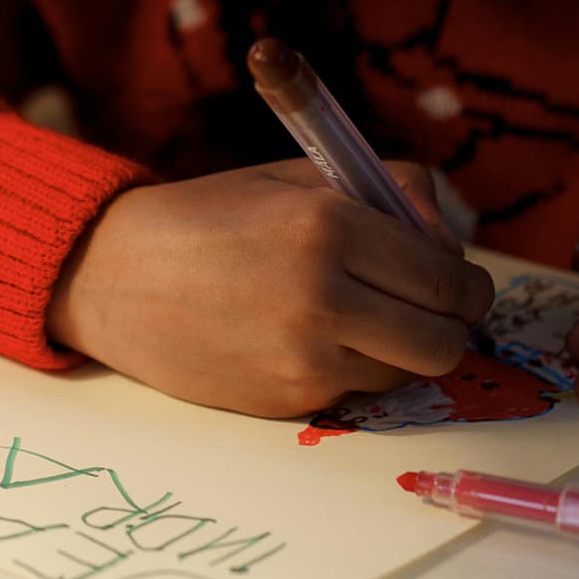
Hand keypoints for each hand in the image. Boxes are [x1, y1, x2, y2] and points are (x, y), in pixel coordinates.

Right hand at [49, 158, 493, 417]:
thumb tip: (451, 244)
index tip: (456, 282)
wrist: (112, 275)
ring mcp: (302, 358)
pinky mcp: (283, 400)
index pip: (449, 280)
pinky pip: (353, 391)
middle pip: (444, 342)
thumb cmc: (211, 217)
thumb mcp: (298, 178)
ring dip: (397, 351)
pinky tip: (305, 338)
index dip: (465, 286)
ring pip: (403, 374)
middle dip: (449, 327)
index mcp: (330, 226)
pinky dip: (348, 369)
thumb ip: (390, 194)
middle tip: (431, 311)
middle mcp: (322, 297)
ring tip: (357, 318)